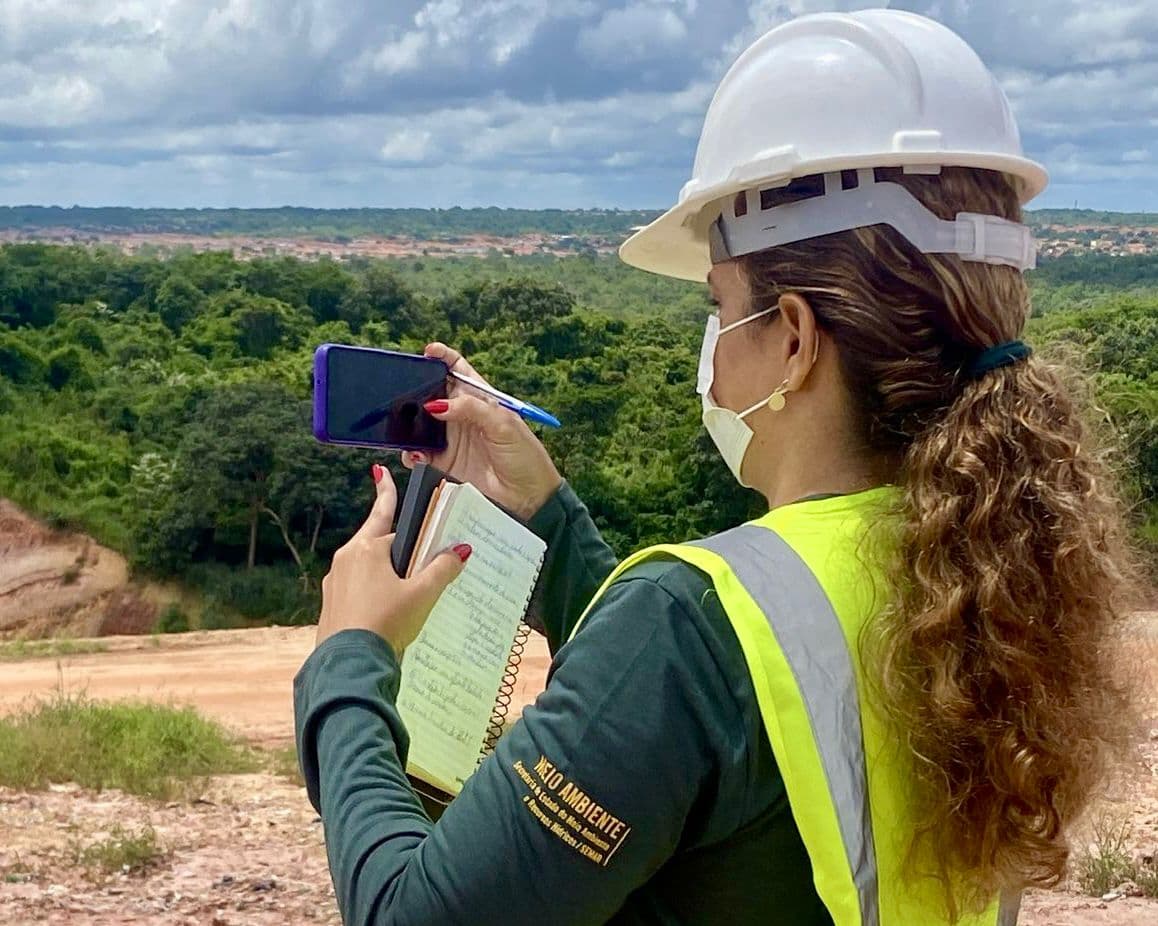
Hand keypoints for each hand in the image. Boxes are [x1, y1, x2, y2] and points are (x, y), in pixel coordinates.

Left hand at [315, 464, 470, 655]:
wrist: (350, 666)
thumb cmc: (386, 623)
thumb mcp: (421, 595)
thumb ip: (442, 569)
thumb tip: (460, 550)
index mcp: (365, 549)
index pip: (383, 514)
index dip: (387, 494)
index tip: (381, 473)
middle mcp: (346, 559)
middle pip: (379, 544)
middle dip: (400, 550)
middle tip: (422, 560)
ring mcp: (335, 583)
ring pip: (367, 567)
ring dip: (387, 573)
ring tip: (408, 593)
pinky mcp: (331, 605)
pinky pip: (358, 588)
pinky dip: (375, 592)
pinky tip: (389, 612)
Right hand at [402, 343, 562, 520]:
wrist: (528, 495)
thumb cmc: (525, 455)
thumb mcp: (503, 424)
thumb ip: (471, 409)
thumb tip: (437, 404)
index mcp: (480, 399)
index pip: (458, 370)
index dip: (443, 358)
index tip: (428, 352)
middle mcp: (463, 415)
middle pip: (432, 394)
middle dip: (416, 391)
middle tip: (405, 393)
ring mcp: (452, 438)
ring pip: (422, 424)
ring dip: (410, 424)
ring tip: (405, 427)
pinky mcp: (445, 461)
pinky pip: (420, 453)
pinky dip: (412, 453)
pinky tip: (415, 454)